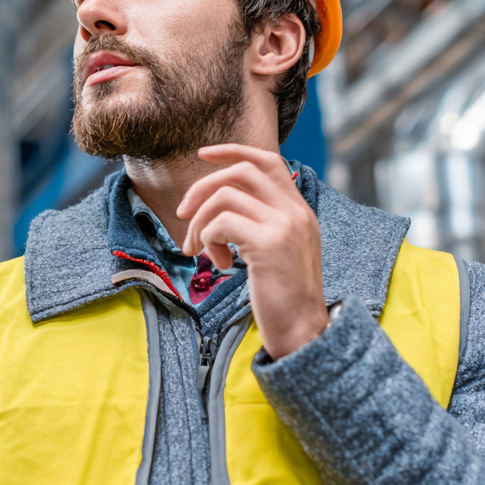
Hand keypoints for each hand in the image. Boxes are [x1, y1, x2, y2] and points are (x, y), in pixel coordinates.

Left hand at [177, 144, 327, 359]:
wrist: (302, 332)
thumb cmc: (282, 299)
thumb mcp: (278, 252)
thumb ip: (260, 224)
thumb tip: (218, 206)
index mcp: (299, 210)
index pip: (267, 161)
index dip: (232, 152)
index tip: (203, 155)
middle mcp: (296, 211)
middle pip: (240, 172)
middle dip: (202, 188)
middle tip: (182, 215)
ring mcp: (285, 224)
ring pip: (224, 197)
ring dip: (200, 223)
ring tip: (200, 251)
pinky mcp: (269, 243)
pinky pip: (221, 223)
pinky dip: (208, 239)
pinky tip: (220, 264)